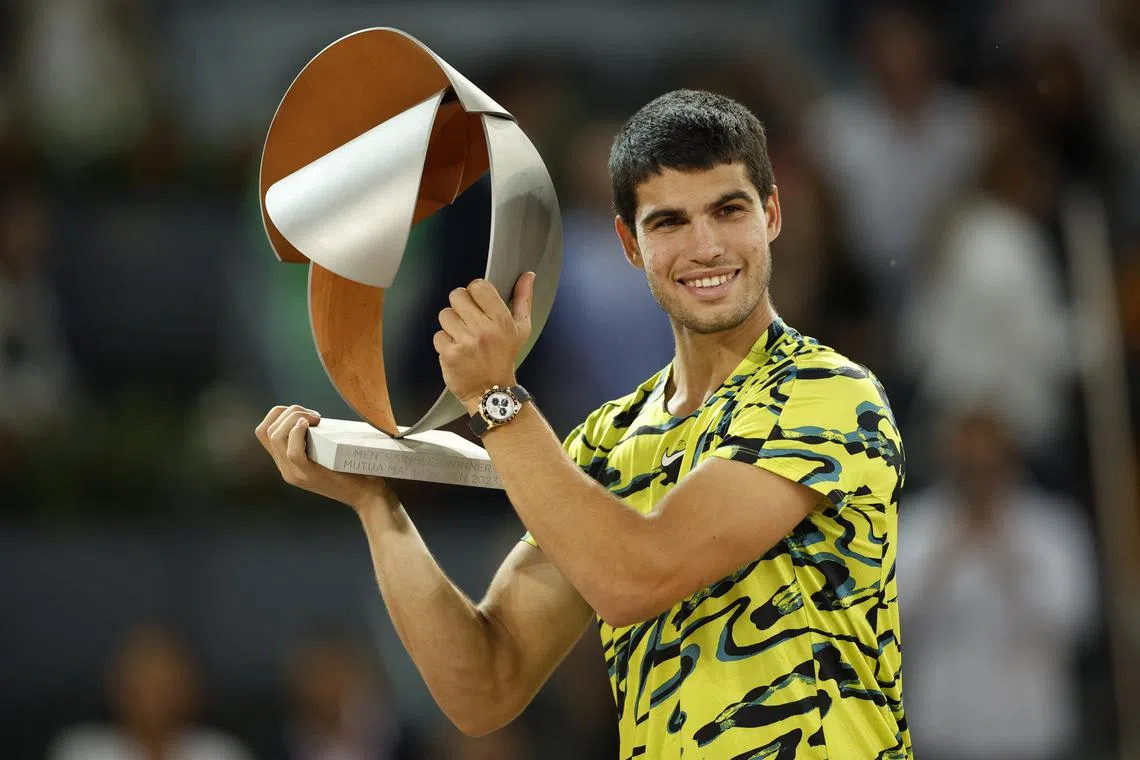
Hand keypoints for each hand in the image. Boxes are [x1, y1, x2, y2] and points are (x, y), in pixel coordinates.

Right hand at [254, 404, 396, 511]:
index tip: (306, 414)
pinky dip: (297, 433)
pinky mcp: (309, 476)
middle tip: (315, 417)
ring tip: (316, 419)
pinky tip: (310, 425)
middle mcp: (285, 469)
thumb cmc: (355, 468)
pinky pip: (293, 452)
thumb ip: (318, 440)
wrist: (368, 495)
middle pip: (266, 430)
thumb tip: (316, 417)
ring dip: (294, 418)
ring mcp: (295, 473)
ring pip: (275, 437)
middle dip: (289, 412)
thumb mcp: (328, 452)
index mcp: (286, 462)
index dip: (280, 414)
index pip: (264, 431)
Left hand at [433, 272, 534, 412]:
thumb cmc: (505, 357)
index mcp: (501, 320)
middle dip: (460, 307)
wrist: (492, 391)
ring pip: (444, 314)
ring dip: (451, 325)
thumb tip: (528, 276)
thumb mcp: (521, 329)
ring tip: (463, 337)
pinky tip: (457, 350)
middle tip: (469, 321)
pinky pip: (438, 335)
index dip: (475, 292)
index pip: (478, 286)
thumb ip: (523, 299)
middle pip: (457, 296)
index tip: (478, 304)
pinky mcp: (449, 354)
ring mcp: (465, 342)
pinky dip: (444, 343)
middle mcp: (483, 329)